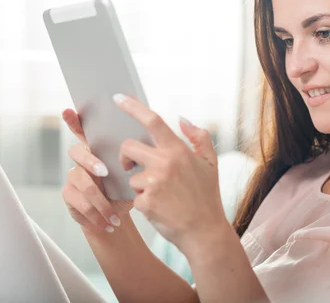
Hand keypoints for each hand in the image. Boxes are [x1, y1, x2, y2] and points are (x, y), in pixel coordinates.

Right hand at [61, 109, 132, 234]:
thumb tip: (147, 142)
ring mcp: (74, 175)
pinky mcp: (69, 194)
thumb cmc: (126, 192)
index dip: (74, 120)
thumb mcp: (135, 175)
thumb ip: (136, 158)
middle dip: (91, 161)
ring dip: (100, 200)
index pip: (84, 130)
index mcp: (99, 149)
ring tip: (114, 214)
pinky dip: (95, 214)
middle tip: (105, 172)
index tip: (69, 110)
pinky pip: (78, 200)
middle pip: (77, 151)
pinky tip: (107, 222)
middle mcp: (83, 159)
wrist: (117, 219)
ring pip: (81, 180)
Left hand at [112, 93, 227, 256]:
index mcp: (179, 150)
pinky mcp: (145, 202)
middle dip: (126, 156)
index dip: (133, 107)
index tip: (118, 98)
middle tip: (131, 165)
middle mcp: (165, 163)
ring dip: (140, 185)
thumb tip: (182, 119)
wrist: (204, 231)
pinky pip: (134, 197)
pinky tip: (160, 209)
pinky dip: (143, 203)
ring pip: (131, 176)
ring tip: (161, 196)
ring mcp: (154, 183)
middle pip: (128, 147)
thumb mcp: (211, 163)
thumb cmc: (207, 196)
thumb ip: (199, 137)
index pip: (153, 120)